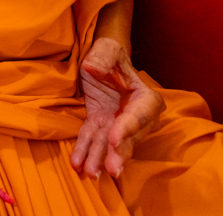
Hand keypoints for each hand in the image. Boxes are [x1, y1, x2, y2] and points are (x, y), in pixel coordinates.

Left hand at [70, 37, 163, 177]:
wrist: (102, 60)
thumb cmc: (109, 53)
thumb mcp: (106, 49)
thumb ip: (103, 57)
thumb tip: (93, 68)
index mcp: (145, 98)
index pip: (139, 116)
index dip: (127, 128)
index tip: (114, 138)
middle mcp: (136, 116)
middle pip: (128, 137)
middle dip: (118, 153)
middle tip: (111, 169)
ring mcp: (117, 123)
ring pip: (109, 144)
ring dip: (100, 158)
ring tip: (91, 173)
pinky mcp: (100, 125)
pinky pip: (92, 139)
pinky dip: (84, 151)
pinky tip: (77, 164)